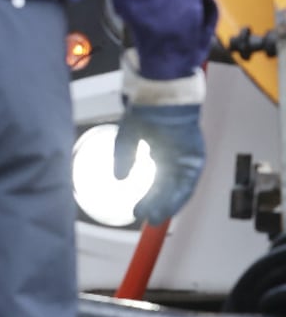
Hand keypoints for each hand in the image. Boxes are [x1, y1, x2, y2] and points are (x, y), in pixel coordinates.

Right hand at [115, 102, 204, 224]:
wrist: (163, 97)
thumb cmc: (146, 112)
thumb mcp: (127, 139)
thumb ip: (124, 158)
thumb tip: (120, 178)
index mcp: (165, 153)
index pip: (160, 183)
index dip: (150, 198)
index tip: (139, 211)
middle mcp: (179, 159)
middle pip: (171, 189)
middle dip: (159, 206)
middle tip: (147, 219)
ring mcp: (188, 159)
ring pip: (180, 189)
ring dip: (168, 205)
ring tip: (155, 218)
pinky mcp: (195, 158)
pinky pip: (187, 183)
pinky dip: (177, 197)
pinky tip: (166, 207)